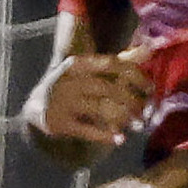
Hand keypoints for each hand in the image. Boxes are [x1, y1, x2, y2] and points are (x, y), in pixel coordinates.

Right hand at [31, 39, 150, 155]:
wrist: (36, 108)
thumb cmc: (72, 86)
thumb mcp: (89, 70)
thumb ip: (118, 61)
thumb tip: (149, 48)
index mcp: (77, 64)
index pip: (112, 64)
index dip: (135, 76)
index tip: (151, 88)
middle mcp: (68, 81)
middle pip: (109, 88)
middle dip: (132, 101)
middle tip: (145, 112)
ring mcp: (62, 102)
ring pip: (101, 108)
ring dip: (124, 118)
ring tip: (139, 125)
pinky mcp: (60, 122)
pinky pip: (88, 130)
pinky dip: (106, 136)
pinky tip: (120, 139)